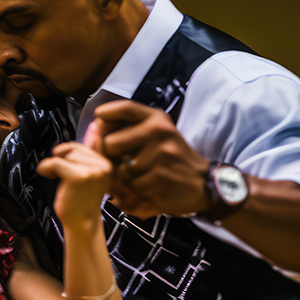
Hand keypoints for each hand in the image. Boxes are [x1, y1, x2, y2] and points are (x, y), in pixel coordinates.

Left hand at [37, 123, 113, 229]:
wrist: (82, 224)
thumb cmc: (82, 202)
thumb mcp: (90, 173)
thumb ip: (92, 151)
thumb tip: (95, 126)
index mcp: (107, 163)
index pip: (91, 141)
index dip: (74, 145)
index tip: (75, 137)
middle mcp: (104, 166)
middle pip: (74, 147)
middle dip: (62, 157)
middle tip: (59, 172)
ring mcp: (93, 171)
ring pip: (65, 153)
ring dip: (53, 163)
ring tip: (56, 176)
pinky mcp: (79, 176)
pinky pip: (56, 162)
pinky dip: (46, 168)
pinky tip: (48, 175)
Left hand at [89, 100, 210, 218]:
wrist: (203, 183)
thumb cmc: (174, 160)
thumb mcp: (158, 136)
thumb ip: (132, 130)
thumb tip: (96, 129)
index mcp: (157, 119)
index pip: (125, 108)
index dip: (107, 114)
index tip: (98, 119)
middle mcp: (159, 131)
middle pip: (110, 142)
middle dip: (110, 158)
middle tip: (120, 163)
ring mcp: (160, 152)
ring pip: (119, 168)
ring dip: (124, 178)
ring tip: (139, 177)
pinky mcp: (161, 174)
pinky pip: (131, 185)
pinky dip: (135, 191)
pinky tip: (148, 187)